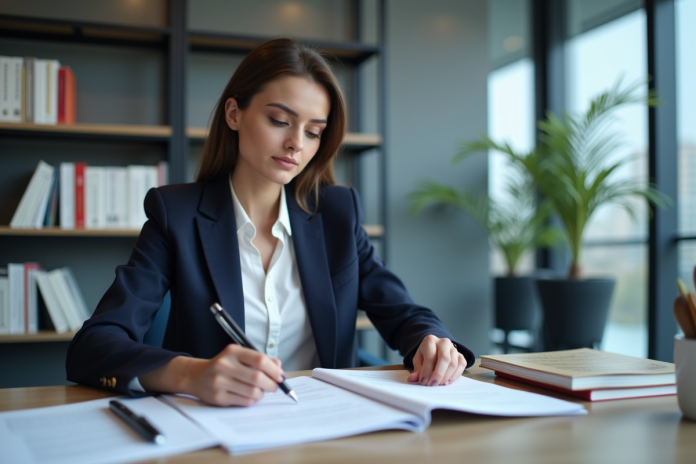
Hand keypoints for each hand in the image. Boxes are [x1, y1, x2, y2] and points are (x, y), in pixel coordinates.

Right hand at [141, 345, 283, 406]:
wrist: (196, 376)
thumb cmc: (224, 366)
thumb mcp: (239, 356)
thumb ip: (259, 360)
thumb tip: (278, 367)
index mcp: (232, 351)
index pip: (259, 360)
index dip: (273, 370)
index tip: (280, 376)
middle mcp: (224, 365)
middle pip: (257, 378)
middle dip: (271, 384)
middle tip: (274, 386)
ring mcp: (220, 382)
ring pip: (252, 392)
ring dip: (262, 394)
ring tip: (260, 391)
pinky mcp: (218, 397)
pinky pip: (244, 402)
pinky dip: (252, 400)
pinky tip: (249, 396)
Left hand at [406, 335, 465, 385]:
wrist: (436, 349)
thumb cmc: (425, 355)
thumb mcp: (418, 360)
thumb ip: (416, 370)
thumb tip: (412, 379)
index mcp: (430, 340)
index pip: (430, 356)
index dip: (427, 370)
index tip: (423, 381)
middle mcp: (444, 342)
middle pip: (444, 358)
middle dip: (438, 374)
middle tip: (432, 385)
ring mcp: (454, 348)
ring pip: (453, 363)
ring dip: (446, 376)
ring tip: (438, 384)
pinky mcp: (461, 355)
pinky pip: (461, 366)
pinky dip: (455, 376)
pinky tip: (447, 382)